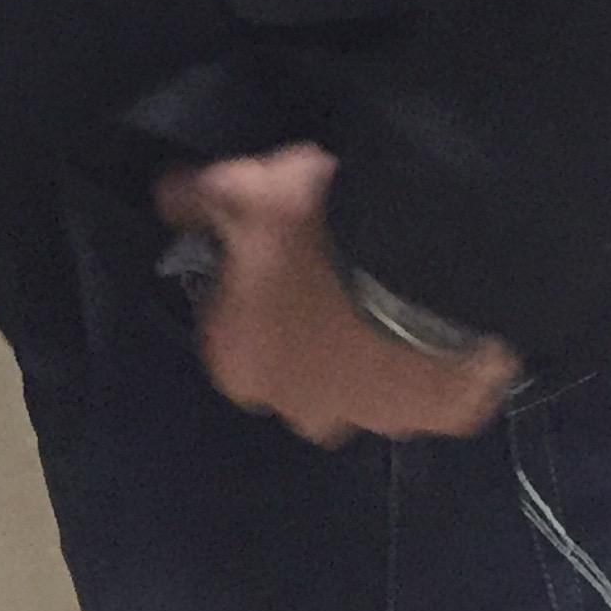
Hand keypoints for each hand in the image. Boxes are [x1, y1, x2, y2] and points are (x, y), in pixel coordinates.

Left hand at [152, 142, 522, 446]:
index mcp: (242, 368)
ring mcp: (379, 420)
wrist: (421, 254)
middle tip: (332, 274)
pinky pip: (432, 394)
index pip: (230, 340)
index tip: (270, 260)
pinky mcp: (444, 417)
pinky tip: (439, 317)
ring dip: (372, 353)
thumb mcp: (237, 190)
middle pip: (297, 378)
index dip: (248, 299)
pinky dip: (435, 365)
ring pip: (366, 390)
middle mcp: (304, 412)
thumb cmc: (313, 229)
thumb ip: (193, 199)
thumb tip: (166, 200)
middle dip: (310, 340)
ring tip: (391, 292)